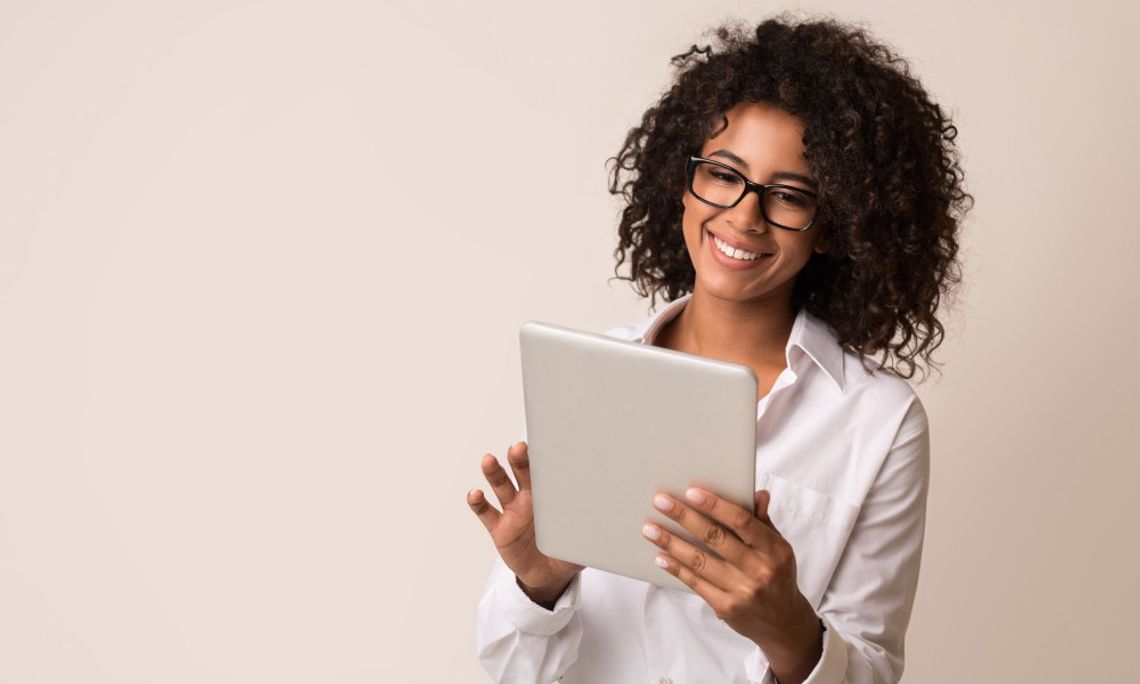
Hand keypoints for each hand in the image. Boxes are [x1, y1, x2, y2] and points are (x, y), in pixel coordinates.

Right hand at [467, 441, 584, 603]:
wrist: (549, 576)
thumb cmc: (567, 550)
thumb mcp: (583, 538)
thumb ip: (593, 528)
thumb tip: (615, 520)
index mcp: (550, 495)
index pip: (546, 470)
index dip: (544, 456)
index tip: (545, 444)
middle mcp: (528, 497)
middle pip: (521, 470)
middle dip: (519, 457)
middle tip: (518, 448)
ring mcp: (512, 511)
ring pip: (500, 485)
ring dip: (494, 472)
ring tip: (489, 461)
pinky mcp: (499, 528)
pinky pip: (486, 512)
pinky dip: (478, 502)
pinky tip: (476, 494)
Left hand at [640, 487, 822, 683]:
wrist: (784, 623)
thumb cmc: (777, 576)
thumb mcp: (778, 547)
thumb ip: (762, 521)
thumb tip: (757, 493)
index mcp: (774, 549)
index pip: (741, 521)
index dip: (715, 505)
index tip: (691, 492)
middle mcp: (759, 569)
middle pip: (715, 538)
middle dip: (684, 517)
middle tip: (660, 501)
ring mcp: (742, 590)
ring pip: (700, 561)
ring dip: (671, 543)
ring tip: (650, 529)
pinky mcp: (727, 607)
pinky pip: (696, 583)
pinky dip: (676, 568)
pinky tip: (661, 556)